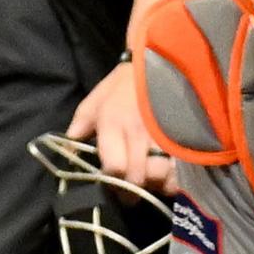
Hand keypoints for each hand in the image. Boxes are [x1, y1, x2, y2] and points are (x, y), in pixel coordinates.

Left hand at [68, 60, 171, 190]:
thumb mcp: (97, 99)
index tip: (111, 184)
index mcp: (115, 126)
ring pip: (162, 178)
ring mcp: (166, 138)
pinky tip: (168, 174)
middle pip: (137, 179)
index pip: (114, 169)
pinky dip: (174, 178)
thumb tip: (68, 149)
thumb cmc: (125, 84)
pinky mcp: (185, 139)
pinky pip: (181, 171)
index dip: (112, 181)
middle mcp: (140, 135)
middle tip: (128, 190)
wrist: (162, 63)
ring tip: (149, 181)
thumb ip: (81, 125)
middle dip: (131, 190)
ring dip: (154, 185)